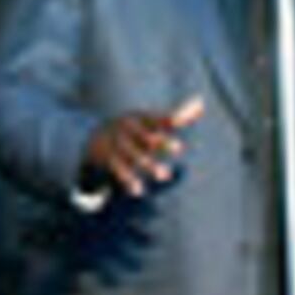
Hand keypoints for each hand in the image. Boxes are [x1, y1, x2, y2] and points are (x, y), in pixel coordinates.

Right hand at [80, 96, 206, 197]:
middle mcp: (129, 129)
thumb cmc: (135, 129)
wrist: (93, 137)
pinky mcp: (110, 159)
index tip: (181, 122)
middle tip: (179, 148)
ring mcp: (119, 144)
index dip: (169, 119)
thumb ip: (177, 115)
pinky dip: (128, 180)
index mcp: (141, 118)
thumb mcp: (151, 120)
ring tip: (165, 175)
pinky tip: (138, 191)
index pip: (157, 118)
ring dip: (149, 164)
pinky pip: (119, 170)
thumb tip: (201, 103)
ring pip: (135, 156)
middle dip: (162, 142)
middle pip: (147, 136)